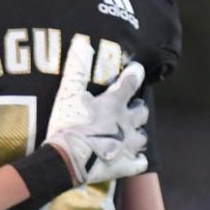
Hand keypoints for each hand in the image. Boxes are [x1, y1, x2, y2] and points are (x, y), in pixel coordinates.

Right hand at [44, 39, 147, 185]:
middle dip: (138, 108)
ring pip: (143, 137)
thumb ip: (76, 69)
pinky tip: (131, 159)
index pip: (131, 83)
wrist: (67, 160)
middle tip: (130, 108)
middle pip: (142, 112)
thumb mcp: (68, 94)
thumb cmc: (67, 125)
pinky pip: (140, 163)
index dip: (135, 74)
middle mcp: (126, 123)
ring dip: (137, 134)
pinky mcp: (125, 166)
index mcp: (114, 104)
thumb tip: (81, 43)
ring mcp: (128, 146)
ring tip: (129, 134)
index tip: (136, 70)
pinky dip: (137, 160)